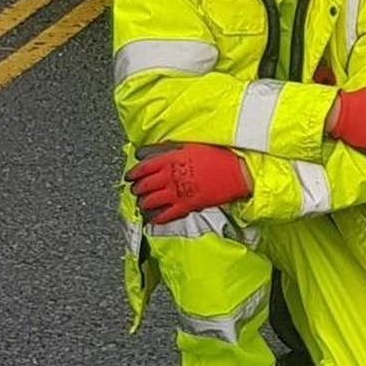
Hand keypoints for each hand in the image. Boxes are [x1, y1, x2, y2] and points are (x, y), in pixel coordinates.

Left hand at [125, 142, 251, 223]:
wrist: (236, 172)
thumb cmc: (217, 157)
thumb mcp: (190, 146)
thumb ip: (169, 151)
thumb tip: (151, 153)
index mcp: (170, 159)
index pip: (143, 167)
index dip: (133, 173)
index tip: (129, 177)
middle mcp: (170, 176)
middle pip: (144, 185)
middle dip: (137, 189)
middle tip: (136, 191)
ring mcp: (178, 192)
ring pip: (151, 201)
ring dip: (144, 204)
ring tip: (142, 205)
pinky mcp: (187, 205)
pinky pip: (167, 214)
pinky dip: (157, 218)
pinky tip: (154, 219)